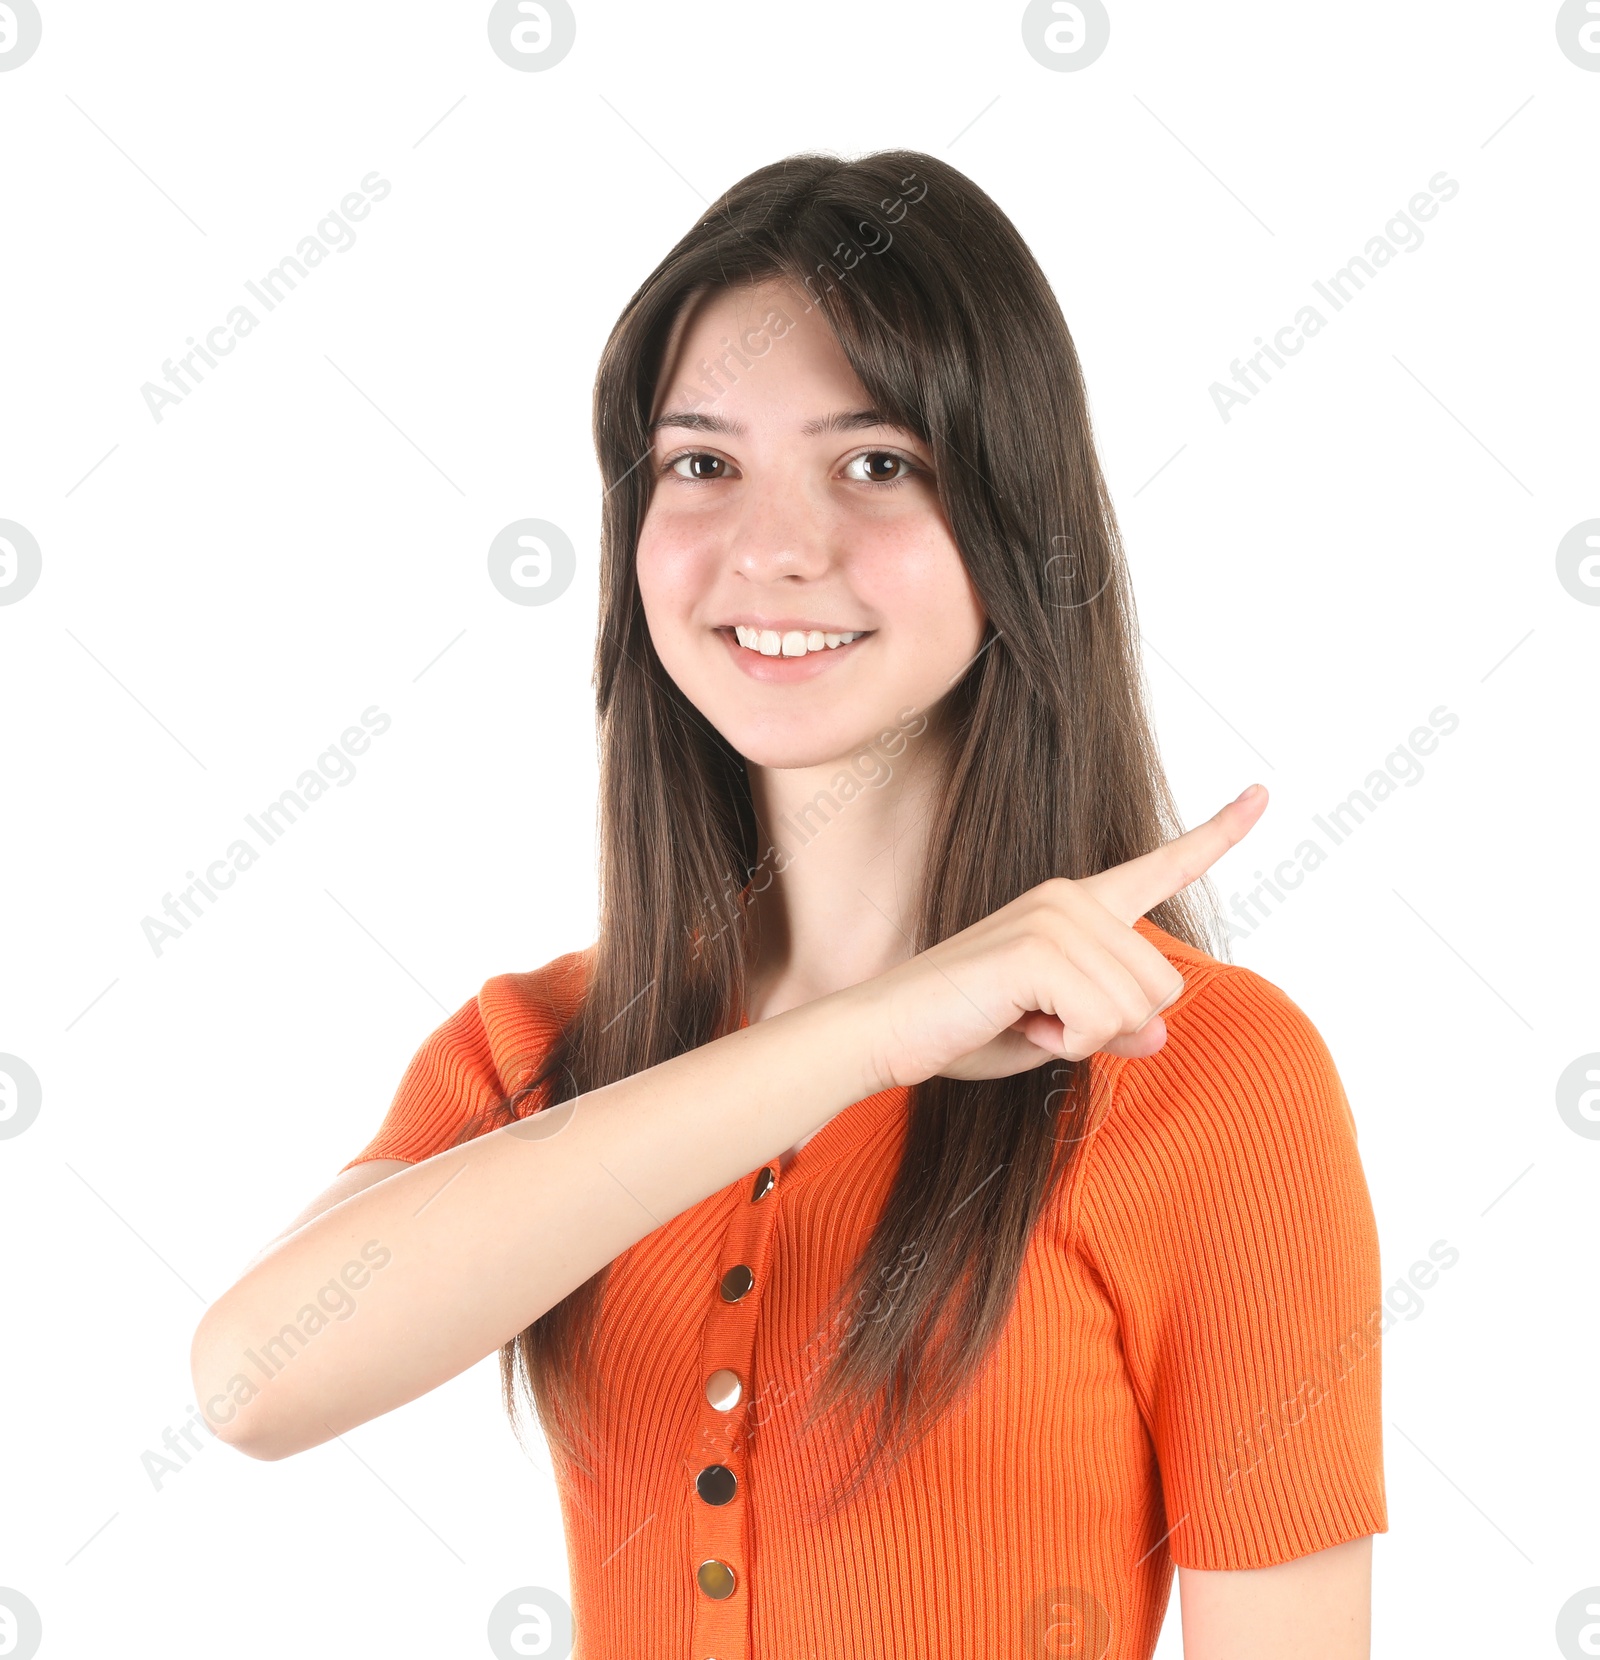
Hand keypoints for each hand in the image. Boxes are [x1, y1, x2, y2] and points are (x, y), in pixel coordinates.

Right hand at [856, 785, 1267, 1088]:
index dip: (1219, 834)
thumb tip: (1161, 1033)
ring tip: (1024, 1019)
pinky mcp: (1038, 948)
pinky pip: (1100, 1023)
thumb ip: (1114, 1024)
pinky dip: (1065, 1046)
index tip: (1262, 793)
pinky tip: (1019, 1024)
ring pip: (1136, 1009)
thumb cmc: (965, 1026)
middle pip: (1164, 985)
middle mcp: (1072, 897)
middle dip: (1114, 1027)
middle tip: (1043, 1021)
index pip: (1161, 866)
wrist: (887, 1030)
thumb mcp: (1057, 1031)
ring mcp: (1056, 917)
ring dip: (1084, 1039)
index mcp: (1077, 905)